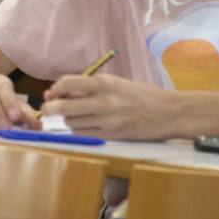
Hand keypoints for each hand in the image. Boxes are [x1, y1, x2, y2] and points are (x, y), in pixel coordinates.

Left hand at [43, 74, 178, 139]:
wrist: (170, 112)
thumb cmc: (143, 95)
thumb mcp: (117, 83)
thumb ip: (92, 86)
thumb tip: (64, 91)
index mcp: (104, 83)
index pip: (67, 83)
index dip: (56, 89)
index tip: (54, 92)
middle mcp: (103, 101)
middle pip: (64, 107)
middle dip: (50, 108)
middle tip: (47, 109)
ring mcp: (107, 120)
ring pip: (71, 122)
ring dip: (65, 120)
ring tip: (69, 117)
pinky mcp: (112, 136)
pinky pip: (84, 135)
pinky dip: (77, 131)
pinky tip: (80, 126)